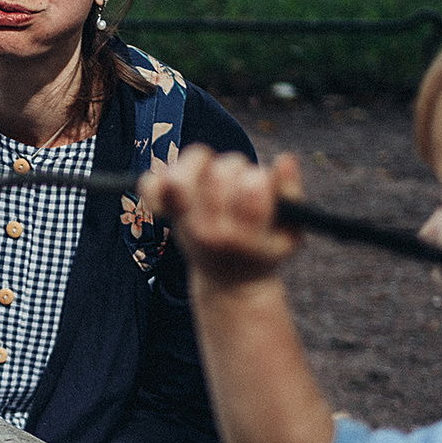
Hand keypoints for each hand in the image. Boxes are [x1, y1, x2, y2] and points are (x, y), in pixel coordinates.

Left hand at [141, 145, 306, 288]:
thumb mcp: (289, 233)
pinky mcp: (168, 213)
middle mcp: (209, 230)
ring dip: (199, 163)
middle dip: (237, 168)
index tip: (263, 187)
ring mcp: (185, 222)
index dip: (261, 178)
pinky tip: (177, 181)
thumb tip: (286, 160)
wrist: (230, 282)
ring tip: (212, 173)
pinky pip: (150, 186)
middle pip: (220, 173)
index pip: (253, 186)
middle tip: (241, 182)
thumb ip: (291, 195)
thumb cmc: (264, 249)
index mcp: (243, 236)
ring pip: (180, 176)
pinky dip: (158, 177)